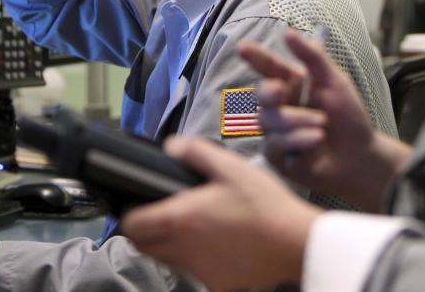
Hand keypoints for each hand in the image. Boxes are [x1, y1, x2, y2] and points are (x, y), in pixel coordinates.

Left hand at [121, 136, 321, 290]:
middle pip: (143, 246)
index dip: (129, 214)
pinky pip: (194, 272)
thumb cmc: (265, 204)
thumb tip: (171, 146)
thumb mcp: (230, 167)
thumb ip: (195, 152)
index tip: (138, 205)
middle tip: (159, 214)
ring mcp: (200, 270)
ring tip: (190, 225)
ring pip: (166, 260)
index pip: (131, 225)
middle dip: (144, 230)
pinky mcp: (217, 283)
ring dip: (168, 244)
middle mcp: (184, 249)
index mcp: (180, 219)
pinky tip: (215, 243)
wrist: (295, 241)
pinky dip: (196, 259)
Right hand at [239, 30, 410, 210]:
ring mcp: (275, 131)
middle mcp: (280, 106)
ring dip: (295, 120)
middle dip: (267, 91)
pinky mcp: (276, 156)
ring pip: (267, 120)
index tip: (242, 48)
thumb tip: (287, 32)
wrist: (361, 156)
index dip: (255, 57)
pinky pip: (274, 143)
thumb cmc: (348, 118)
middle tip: (279, 89)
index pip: (269, 67)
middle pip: (260, 94)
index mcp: (292, 84)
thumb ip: (312, 57)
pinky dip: (297, 139)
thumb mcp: (335, 82)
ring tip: (322, 125)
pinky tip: (316, 139)